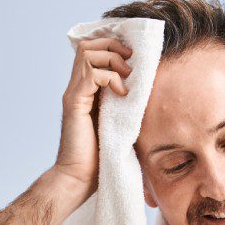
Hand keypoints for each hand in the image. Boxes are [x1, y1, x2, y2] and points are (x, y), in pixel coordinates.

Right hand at [52, 37, 132, 199]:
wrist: (79, 179)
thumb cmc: (101, 157)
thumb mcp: (120, 123)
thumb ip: (126, 104)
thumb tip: (151, 92)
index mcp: (86, 90)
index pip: (92, 50)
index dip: (112, 45)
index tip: (133, 57)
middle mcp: (77, 88)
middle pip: (88, 44)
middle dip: (113, 46)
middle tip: (131, 64)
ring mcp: (74, 94)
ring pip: (88, 52)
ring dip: (112, 59)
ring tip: (127, 78)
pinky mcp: (74, 104)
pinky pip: (92, 74)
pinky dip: (111, 78)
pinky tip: (122, 94)